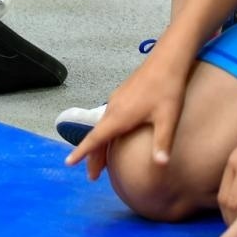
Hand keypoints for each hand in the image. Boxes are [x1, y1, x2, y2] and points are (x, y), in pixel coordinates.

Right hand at [64, 39, 193, 178]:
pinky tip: (116, 136)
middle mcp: (113, 108)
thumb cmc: (168, 89)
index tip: (68, 163)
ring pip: (103, 126)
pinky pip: (109, 118)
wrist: (167, 59)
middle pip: (97, 136)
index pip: (95, 139)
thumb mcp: (167, 118)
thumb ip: (162, 142)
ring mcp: (117, 99)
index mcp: (119, 116)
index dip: (82, 152)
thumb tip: (161, 165)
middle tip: (92, 177)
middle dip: (92, 156)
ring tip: (102, 162)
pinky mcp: (123, 94)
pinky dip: (107, 132)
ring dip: (100, 144)